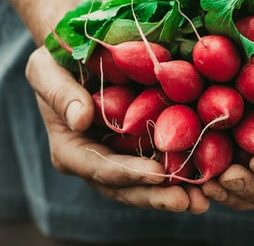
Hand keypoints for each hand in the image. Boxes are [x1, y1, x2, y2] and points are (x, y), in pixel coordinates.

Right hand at [25, 46, 209, 213]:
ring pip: (145, 181)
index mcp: (71, 147)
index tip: (158, 174)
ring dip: (174, 191)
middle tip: (188, 201)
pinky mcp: (140, 141)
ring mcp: (120, 152)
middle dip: (156, 195)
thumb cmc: (58, 60)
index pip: (98, 167)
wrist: (79, 52)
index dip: (128, 173)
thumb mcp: (47, 70)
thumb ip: (60, 94)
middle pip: (125, 186)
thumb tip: (81, 120)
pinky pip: (159, 159)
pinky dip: (181, 169)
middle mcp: (96, 157)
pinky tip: (206, 174)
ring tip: (203, 200)